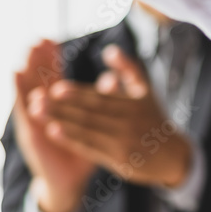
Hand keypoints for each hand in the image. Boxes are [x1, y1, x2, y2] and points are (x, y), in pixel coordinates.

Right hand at [13, 39, 95, 211]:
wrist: (69, 180)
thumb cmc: (83, 151)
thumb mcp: (95, 125)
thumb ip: (102, 101)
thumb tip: (113, 78)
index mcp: (58, 107)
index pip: (53, 77)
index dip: (51, 59)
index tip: (50, 40)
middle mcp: (43, 110)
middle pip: (39, 80)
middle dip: (37, 60)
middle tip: (36, 39)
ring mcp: (34, 120)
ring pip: (28, 90)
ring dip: (26, 70)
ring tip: (24, 52)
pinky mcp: (29, 131)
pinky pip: (23, 107)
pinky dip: (19, 89)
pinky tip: (15, 74)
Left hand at [29, 45, 192, 188]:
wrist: (174, 155)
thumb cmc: (154, 118)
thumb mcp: (146, 91)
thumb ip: (128, 69)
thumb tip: (110, 50)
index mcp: (132, 105)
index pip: (100, 98)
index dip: (77, 94)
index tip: (55, 88)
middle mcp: (127, 124)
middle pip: (89, 115)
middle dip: (61, 107)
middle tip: (36, 99)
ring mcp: (123, 144)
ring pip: (87, 131)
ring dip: (60, 122)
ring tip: (36, 113)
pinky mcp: (119, 161)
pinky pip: (91, 149)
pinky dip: (71, 140)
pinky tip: (53, 132)